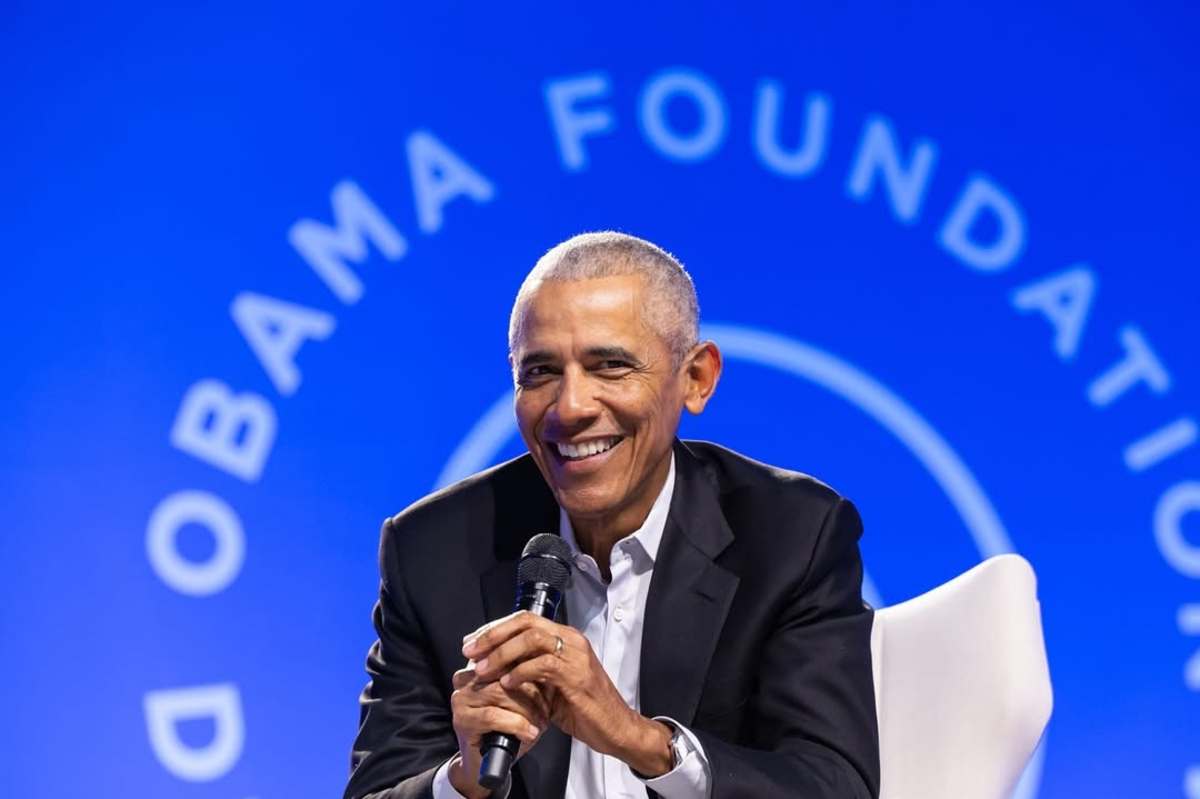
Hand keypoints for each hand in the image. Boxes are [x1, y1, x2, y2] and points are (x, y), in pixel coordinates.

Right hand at [447, 662, 549, 797]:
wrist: (487, 763)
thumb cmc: (509, 729)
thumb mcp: (525, 699)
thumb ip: (533, 680)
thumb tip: (553, 665)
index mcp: (482, 665)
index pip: (510, 655)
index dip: (533, 668)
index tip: (552, 682)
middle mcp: (467, 677)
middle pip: (506, 672)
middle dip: (533, 691)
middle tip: (548, 708)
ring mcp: (461, 697)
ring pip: (500, 692)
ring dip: (527, 709)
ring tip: (540, 722)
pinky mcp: (461, 719)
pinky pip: (492, 715)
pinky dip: (516, 725)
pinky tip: (529, 733)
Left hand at [463, 611, 673, 776]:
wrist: (617, 729)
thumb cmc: (584, 709)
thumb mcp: (552, 686)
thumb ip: (531, 672)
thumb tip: (496, 668)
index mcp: (565, 638)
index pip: (525, 619)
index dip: (495, 628)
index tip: (472, 643)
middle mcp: (571, 640)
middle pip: (525, 622)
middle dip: (492, 635)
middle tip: (469, 652)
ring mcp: (576, 656)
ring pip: (532, 639)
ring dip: (502, 653)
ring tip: (482, 669)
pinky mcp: (577, 675)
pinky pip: (542, 665)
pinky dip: (520, 672)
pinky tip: (506, 684)